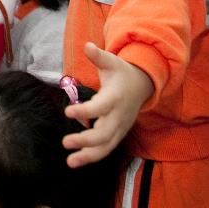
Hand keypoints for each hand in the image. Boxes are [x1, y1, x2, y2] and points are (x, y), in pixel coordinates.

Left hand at [63, 42, 154, 167]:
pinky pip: (106, 149)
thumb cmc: (121, 72)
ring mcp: (120, 127)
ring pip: (106, 146)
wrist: (143, 85)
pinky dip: (93, 156)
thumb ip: (98, 56)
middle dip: (85, 140)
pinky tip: (75, 161)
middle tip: (65, 142)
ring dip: (89, 156)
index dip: (85, 111)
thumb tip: (87, 45)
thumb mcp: (112, 61)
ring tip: (70, 162)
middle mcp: (119, 115)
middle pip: (104, 133)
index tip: (67, 112)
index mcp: (115, 97)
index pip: (100, 107)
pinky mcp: (119, 134)